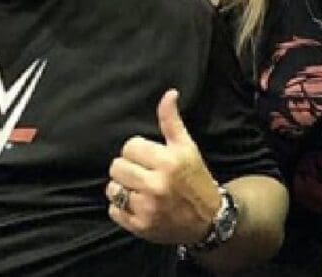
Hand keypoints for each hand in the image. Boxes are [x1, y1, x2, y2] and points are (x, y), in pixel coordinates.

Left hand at [106, 89, 222, 244]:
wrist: (209, 220)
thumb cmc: (196, 179)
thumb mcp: (187, 148)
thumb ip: (172, 121)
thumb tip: (169, 93)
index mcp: (168, 161)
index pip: (130, 146)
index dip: (138, 151)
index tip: (149, 157)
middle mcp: (157, 185)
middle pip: (117, 167)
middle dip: (129, 168)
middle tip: (143, 173)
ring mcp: (147, 208)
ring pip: (112, 189)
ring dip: (123, 188)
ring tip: (139, 189)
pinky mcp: (140, 227)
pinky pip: (114, 211)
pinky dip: (122, 208)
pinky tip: (138, 205)